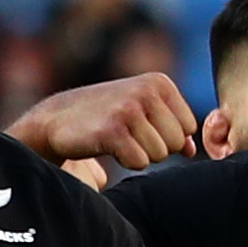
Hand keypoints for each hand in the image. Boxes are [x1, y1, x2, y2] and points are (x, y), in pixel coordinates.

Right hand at [8, 73, 196, 171]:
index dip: (166, 137)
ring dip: (139, 156)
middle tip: (128, 138)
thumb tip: (191, 150)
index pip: (188, 126)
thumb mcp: (140, 113)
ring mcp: (129, 109)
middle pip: (176, 142)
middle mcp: (147, 91)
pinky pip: (139, 163)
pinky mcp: (112, 130)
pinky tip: (108, 147)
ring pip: (159, 155)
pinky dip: (125, 162)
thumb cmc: (102, 117)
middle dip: (155, 149)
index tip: (141, 129)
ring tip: (117, 140)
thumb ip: (170, 127)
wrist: (56, 119)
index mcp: (159, 83)